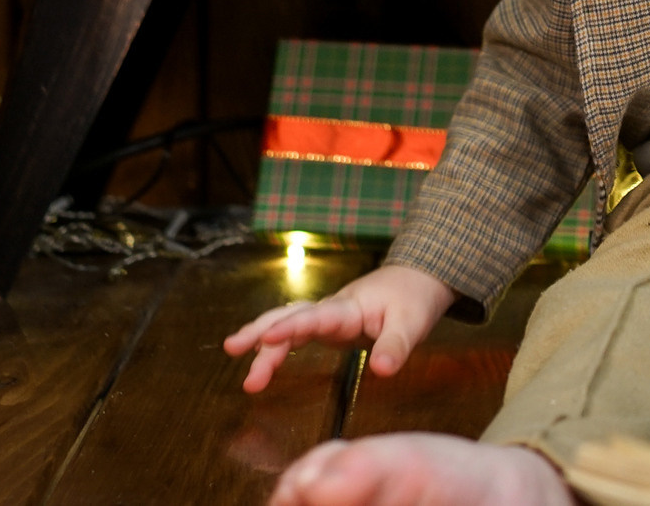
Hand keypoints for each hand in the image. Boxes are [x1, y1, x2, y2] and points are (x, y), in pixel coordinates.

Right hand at [223, 264, 457, 392]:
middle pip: (289, 316)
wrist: (418, 278)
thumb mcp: (412, 324)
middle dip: (259, 332)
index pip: (314, 317)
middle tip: (232, 348)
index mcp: (348, 308)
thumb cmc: (413, 298)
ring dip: (262, 340)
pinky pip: (295, 331)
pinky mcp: (328, 325)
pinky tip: (260, 360)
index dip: (290, 327)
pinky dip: (276, 343)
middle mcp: (331, 309)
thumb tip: (380, 371)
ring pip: (287, 323)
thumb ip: (395, 347)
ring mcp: (327, 316)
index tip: (267, 338)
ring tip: (237, 360)